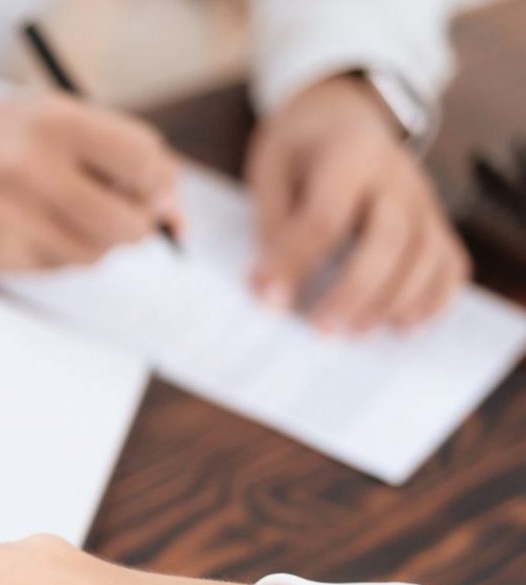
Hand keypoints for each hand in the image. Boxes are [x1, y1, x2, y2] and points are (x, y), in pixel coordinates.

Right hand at [0, 93, 181, 269]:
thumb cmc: (15, 135)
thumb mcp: (68, 119)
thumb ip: (128, 155)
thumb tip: (177, 220)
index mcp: (58, 123)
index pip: (142, 163)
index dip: (160, 184)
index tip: (154, 191)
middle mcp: (33, 169)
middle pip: (125, 224)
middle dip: (138, 226)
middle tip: (127, 215)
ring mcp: (10, 215)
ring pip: (93, 254)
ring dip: (98, 241)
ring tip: (73, 215)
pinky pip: (56, 267)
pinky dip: (61, 251)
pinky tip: (38, 226)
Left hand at [247, 74, 467, 333]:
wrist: (341, 117)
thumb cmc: (299, 149)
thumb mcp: (271, 171)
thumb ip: (272, 227)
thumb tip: (268, 289)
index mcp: (347, 153)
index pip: (327, 216)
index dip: (296, 262)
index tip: (269, 299)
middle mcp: (395, 175)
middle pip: (389, 238)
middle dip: (355, 290)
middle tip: (321, 329)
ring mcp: (422, 198)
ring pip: (426, 254)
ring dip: (394, 301)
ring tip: (356, 333)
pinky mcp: (433, 220)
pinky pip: (450, 261)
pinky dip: (434, 298)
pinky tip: (405, 326)